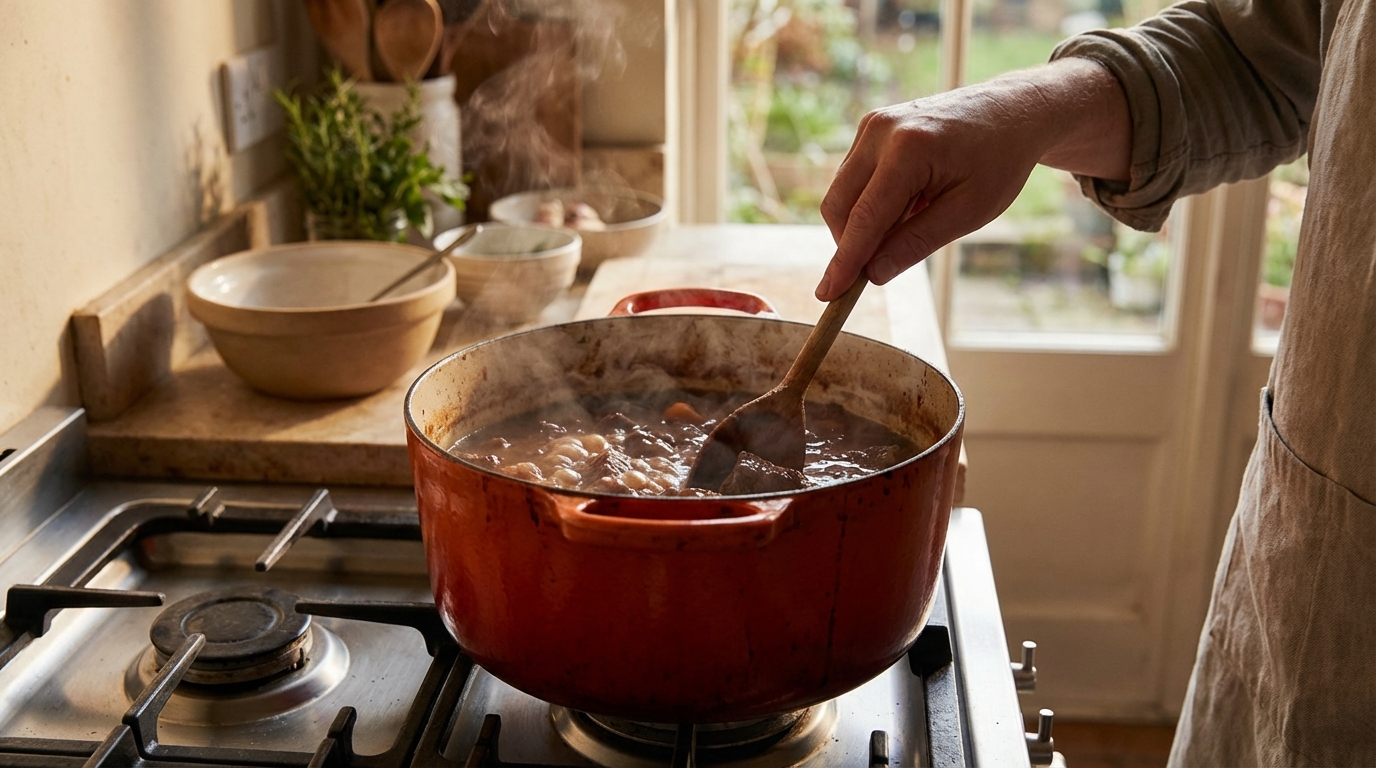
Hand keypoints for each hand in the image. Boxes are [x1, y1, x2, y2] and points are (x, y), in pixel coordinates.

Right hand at [815, 58, 1131, 299]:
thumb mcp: (969, 212)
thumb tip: (873, 274)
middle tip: (879, 268)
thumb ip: (916, 243)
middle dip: (851, 244)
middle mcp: (880, 131)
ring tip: (918, 216)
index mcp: (908, 149)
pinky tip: (911, 200)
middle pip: (839, 206)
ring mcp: (871, 125)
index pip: (864, 218)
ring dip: (865, 223)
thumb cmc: (999, 160)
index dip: (845, 262)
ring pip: (842, 194)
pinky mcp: (870, 128)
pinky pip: (853, 179)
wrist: (1012, 111)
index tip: (828, 295)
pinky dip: (870, 203)